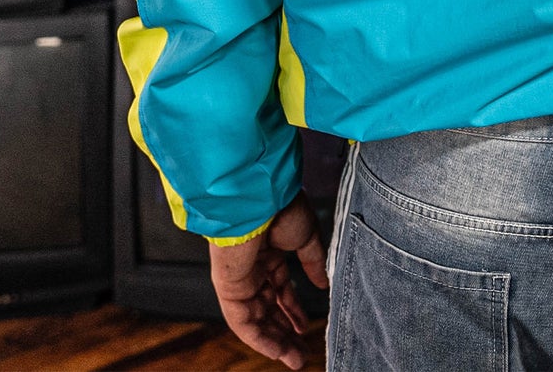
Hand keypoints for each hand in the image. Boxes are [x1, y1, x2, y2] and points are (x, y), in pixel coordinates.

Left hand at [210, 192, 328, 370]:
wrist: (260, 197)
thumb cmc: (284, 208)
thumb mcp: (308, 238)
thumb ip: (314, 263)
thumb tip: (323, 284)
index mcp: (269, 254)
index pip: (280, 290)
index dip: (293, 311)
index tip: (306, 328)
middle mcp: (253, 269)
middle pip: (268, 310)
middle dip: (285, 333)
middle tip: (302, 353)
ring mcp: (240, 280)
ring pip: (257, 320)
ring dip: (276, 342)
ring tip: (296, 359)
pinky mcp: (228, 289)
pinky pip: (243, 322)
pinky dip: (260, 339)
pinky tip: (278, 350)